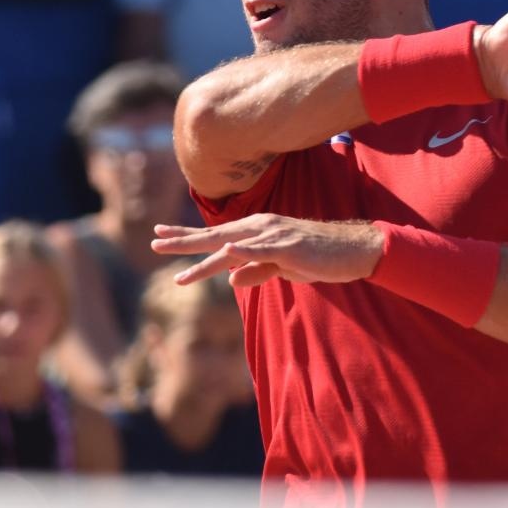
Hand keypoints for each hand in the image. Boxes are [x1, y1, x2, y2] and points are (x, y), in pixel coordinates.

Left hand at [151, 215, 382, 287]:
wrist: (353, 250)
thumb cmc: (319, 257)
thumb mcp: (283, 268)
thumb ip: (256, 271)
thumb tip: (230, 279)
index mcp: (258, 231)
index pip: (216, 234)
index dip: (187, 236)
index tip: (160, 235)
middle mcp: (261, 228)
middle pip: (215, 236)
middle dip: (183, 241)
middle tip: (154, 242)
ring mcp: (275, 236)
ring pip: (232, 246)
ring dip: (204, 255)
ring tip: (179, 268)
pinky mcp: (290, 248)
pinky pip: (262, 250)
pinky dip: (243, 250)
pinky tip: (224, 251)